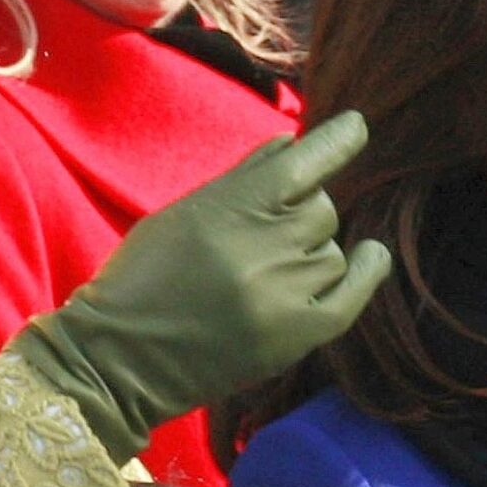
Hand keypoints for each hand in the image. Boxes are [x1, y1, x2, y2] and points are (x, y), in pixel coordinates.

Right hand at [11, 111, 391, 459]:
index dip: (336, 142)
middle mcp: (259, 248)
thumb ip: (241, 178)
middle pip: (321, 209)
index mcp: (226, 210)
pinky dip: (366, 273)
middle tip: (264, 240)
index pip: (301, 164)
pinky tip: (369, 256)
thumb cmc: (141, 279)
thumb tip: (292, 143)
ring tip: (269, 275)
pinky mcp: (293, 337)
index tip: (357, 127)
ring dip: (311, 255)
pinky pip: (351, 296)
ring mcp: (280, 295)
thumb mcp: (181, 214)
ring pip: (331, 253)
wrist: (117, 360)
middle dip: (300, 216)